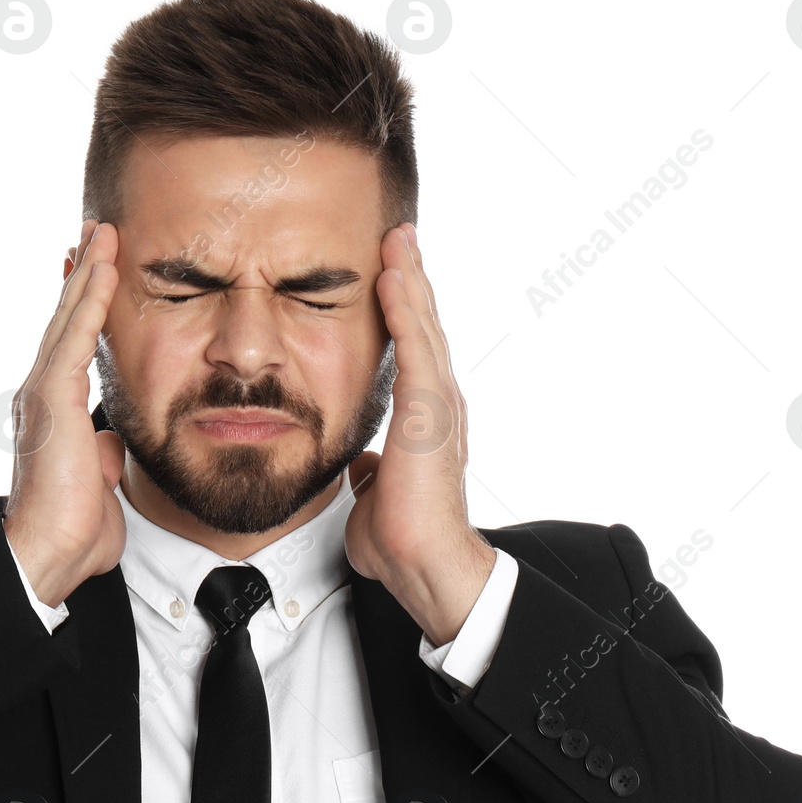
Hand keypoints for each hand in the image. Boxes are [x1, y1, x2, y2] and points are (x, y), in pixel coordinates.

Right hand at [3, 219, 126, 607]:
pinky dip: (90, 298)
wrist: (47, 553)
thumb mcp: (97, 486)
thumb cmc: (72, 532)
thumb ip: (101, 460)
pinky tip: (104, 266)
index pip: (71, 348)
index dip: (82, 308)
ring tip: (104, 232)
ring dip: (88, 272)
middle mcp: (42, 394)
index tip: (94, 273)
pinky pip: (76, 334)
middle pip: (65, 321)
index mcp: (53, 414)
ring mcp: (44, 391)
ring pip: (69, 317)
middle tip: (95, 233)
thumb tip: (107, 448)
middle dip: (82, 275)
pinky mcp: (52, 396)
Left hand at [344, 223, 496, 646]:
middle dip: (411, 281)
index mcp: (426, 421)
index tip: (390, 277)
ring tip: (397, 240)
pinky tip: (392, 277)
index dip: (404, 314)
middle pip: (425, 328)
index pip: (414, 354)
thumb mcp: (374, 494)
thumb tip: (361, 468)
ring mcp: (439, 406)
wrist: (423, 565)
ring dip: (410, 281)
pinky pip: (415, 348)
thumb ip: (370, 473)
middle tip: (399, 237)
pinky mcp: (429, 413)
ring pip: (424, 328)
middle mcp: (439, 406)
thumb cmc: (401, 540)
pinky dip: (404, 310)